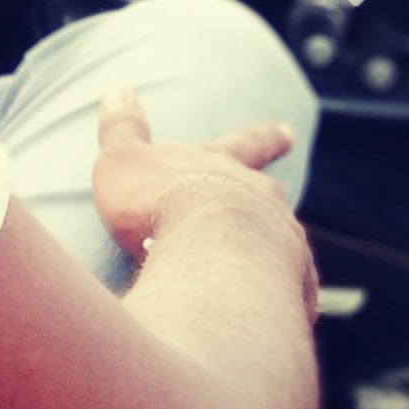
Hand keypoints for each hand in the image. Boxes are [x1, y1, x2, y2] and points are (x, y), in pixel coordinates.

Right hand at [93, 86, 317, 317]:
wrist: (213, 256)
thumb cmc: (160, 204)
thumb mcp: (124, 161)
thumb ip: (123, 129)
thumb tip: (118, 91)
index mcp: (222, 167)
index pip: (245, 143)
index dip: (263, 137)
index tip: (288, 131)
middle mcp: (260, 200)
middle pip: (268, 195)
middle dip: (266, 197)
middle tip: (277, 198)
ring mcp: (280, 245)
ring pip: (281, 243)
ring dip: (269, 250)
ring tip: (257, 268)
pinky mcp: (290, 293)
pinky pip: (288, 295)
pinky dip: (276, 299)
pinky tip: (267, 317)